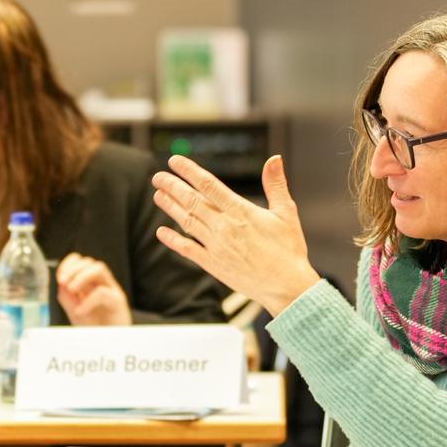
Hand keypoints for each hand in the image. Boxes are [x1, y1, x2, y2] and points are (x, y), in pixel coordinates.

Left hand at [55, 254, 132, 325]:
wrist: (109, 344)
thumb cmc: (96, 328)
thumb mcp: (75, 312)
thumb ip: (67, 297)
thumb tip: (61, 283)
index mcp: (90, 284)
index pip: (81, 262)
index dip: (69, 264)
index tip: (60, 276)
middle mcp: (101, 284)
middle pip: (89, 262)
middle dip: (73, 269)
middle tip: (63, 282)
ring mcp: (111, 291)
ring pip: (99, 269)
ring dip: (82, 276)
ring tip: (71, 289)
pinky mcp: (118, 302)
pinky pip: (103, 292)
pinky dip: (88, 300)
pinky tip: (80, 310)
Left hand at [152, 155, 319, 316]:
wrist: (287, 287)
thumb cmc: (288, 251)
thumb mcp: (286, 213)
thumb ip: (275, 184)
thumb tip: (274, 159)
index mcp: (241, 212)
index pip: (208, 184)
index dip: (189, 171)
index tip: (174, 161)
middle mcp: (224, 227)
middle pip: (192, 200)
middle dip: (172, 186)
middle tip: (158, 176)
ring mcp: (216, 247)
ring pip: (187, 221)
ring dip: (170, 207)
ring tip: (158, 195)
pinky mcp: (213, 265)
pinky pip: (188, 250)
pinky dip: (173, 240)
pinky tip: (161, 232)